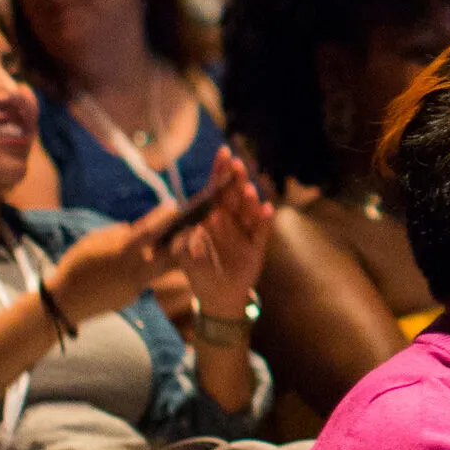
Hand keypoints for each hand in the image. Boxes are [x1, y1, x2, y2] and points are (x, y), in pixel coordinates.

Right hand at [46, 200, 179, 321]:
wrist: (66, 302)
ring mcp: (135, 285)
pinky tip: (160, 259)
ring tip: (181, 242)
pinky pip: (150, 278)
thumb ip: (115, 234)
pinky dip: (156, 267)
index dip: (162, 219)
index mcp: (119, 253)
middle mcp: (132, 270)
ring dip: (173, 255)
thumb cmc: (75, 266)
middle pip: (166, 254)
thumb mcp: (90, 242)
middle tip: (191, 227)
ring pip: (163, 269)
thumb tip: (132, 229)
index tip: (174, 206)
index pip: (147, 233)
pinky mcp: (135, 295)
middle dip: (180, 240)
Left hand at [176, 148, 273, 317]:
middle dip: (235, 179)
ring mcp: (245, 233)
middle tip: (237, 164)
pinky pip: (261, 232)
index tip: (223, 153)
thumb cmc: (199, 273)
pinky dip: (264, 221)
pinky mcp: (256, 248)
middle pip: (234, 195)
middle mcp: (231, 220)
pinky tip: (266, 210)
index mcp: (213, 216)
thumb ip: (183, 242)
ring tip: (248, 190)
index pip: (216, 189)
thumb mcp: (184, 257)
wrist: (217, 297)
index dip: (220, 171)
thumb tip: (189, 228)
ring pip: (249, 210)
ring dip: (249, 199)